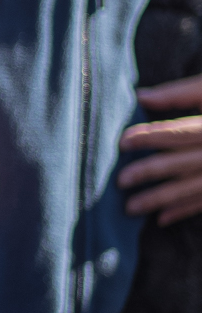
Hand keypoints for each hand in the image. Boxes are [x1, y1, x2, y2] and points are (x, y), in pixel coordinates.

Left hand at [119, 73, 201, 223]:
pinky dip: (184, 210)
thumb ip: (181, 93)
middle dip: (151, 173)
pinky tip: (162, 218)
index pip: (180, 132)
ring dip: (161, 200)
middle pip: (183, 163)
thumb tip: (142, 96)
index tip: (122, 141)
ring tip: (131, 208)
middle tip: (120, 181)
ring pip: (192, 189)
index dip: (151, 136)